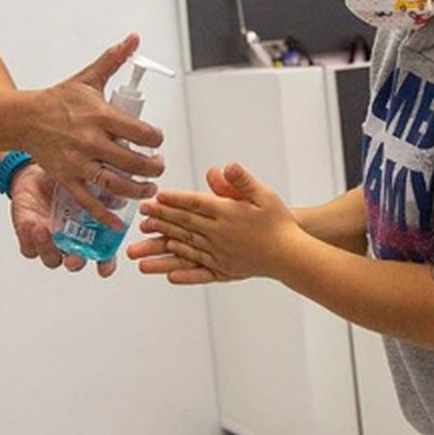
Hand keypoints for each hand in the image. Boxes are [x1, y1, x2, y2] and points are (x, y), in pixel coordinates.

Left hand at [8, 163, 122, 276]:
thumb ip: (101, 195)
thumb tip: (121, 200)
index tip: (104, 268)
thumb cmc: (65, 180)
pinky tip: (30, 223)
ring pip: (51, 259)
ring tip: (42, 228)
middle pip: (75, 262)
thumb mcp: (85, 185)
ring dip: (47, 248)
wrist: (35, 176)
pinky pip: (29, 248)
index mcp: (89, 233)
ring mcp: (50, 242)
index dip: (105, 265)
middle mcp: (71, 242)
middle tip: (74, 256)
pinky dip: (29, 238)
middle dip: (75, 261)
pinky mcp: (29, 239)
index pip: (102, 256)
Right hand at [25, 35, 165, 229]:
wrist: (24, 118)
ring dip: (136, 190)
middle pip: (131, 160)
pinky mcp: (67, 178)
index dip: (155, 139)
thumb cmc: (60, 99)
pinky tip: (120, 220)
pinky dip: (105, 214)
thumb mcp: (89, 77)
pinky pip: (88, 200)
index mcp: (101, 116)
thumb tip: (134, 38)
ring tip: (148, 189)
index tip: (157, 141)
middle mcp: (91, 141)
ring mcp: (78, 162)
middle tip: (158, 167)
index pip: (140, 131)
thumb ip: (114, 60)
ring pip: (114, 183)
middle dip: (152, 167)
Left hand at [132, 163, 303, 281]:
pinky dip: (182, 265)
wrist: (291, 254)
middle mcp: (220, 234)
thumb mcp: (264, 195)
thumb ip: (243, 181)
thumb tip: (227, 167)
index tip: (157, 197)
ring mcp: (219, 253)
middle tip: (142, 213)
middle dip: (161, 217)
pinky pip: (198, 265)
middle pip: (184, 224)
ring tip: (145, 238)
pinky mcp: (223, 267)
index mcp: (228, 214)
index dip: (174, 200)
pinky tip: (170, 267)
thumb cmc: (279, 223)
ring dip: (163, 241)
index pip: (195, 204)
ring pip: (185, 245)